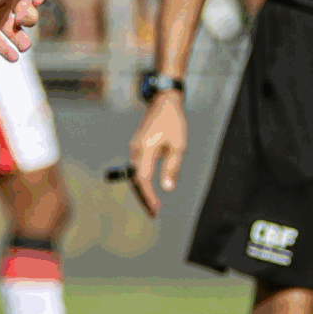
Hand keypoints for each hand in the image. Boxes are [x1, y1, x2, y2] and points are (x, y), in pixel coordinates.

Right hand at [127, 92, 185, 216]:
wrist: (164, 100)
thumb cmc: (174, 121)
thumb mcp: (178, 145)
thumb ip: (172, 168)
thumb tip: (167, 189)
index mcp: (145, 149)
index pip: (143, 180)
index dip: (148, 196)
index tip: (156, 209)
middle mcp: (135, 150)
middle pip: (135, 180)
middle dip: (144, 198)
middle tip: (154, 213)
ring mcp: (134, 147)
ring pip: (134, 174)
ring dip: (142, 190)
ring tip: (152, 205)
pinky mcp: (137, 146)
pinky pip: (136, 167)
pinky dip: (141, 180)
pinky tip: (149, 188)